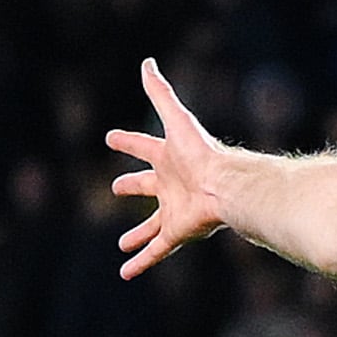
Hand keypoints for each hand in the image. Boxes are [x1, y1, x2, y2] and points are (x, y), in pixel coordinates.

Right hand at [107, 60, 231, 280]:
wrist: (225, 186)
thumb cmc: (201, 153)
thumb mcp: (176, 118)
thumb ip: (160, 93)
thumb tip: (147, 62)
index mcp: (168, 159)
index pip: (143, 147)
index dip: (127, 142)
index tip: (111, 138)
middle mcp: (170, 185)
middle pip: (146, 187)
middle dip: (131, 187)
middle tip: (116, 188)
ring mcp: (173, 210)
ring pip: (150, 225)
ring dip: (136, 235)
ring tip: (121, 245)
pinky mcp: (176, 233)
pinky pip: (156, 251)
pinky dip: (141, 262)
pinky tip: (125, 274)